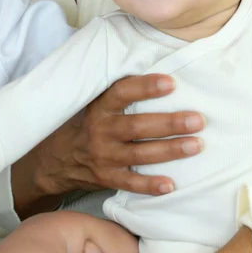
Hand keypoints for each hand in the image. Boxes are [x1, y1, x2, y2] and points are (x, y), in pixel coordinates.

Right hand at [12, 73, 204, 214]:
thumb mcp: (90, 103)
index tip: (171, 82)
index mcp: (98, 108)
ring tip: (196, 145)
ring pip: (139, 154)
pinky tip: (171, 185)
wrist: (53, 159)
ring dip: (170, 150)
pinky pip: (130, 183)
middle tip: (198, 119)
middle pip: (137, 126)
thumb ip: (116, 94)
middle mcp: (100, 131)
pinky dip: (150, 185)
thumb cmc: (83, 124)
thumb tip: (154, 67)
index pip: (121, 93)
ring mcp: (104, 156)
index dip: (145, 87)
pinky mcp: (107, 178)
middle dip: (169, 123)